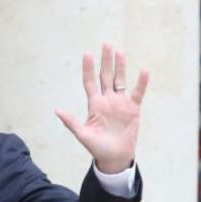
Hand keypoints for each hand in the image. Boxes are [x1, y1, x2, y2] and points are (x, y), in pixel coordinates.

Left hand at [55, 43, 148, 173]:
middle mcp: (107, 100)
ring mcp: (120, 103)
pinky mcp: (133, 109)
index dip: (88, 69)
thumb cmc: (97, 147)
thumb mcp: (82, 134)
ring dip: (120, 67)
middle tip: (106, 44)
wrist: (114, 157)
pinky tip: (143, 71)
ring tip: (120, 51)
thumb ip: (71, 122)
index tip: (87, 54)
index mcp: (94, 105)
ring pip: (120, 80)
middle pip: (105, 76)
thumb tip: (57, 110)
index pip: (90, 82)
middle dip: (105, 61)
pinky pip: (138, 93)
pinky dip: (141, 83)